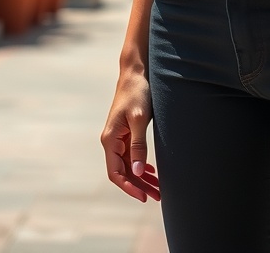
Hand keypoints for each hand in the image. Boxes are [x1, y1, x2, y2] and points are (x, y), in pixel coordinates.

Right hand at [101, 72, 159, 202]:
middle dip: (139, 186)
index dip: (129, 187)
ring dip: (142, 177)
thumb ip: (138, 145)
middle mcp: (111, 141)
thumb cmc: (138, 92)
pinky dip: (141, 165)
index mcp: (110, 139)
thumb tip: (139, 172)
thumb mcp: (140, 119)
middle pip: (123, 172)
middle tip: (158, 197)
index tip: (144, 197)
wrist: (136, 72)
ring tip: (158, 189)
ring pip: (129, 165)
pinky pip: (132, 155)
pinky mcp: (126, 132)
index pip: (116, 173)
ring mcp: (118, 137)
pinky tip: (152, 171)